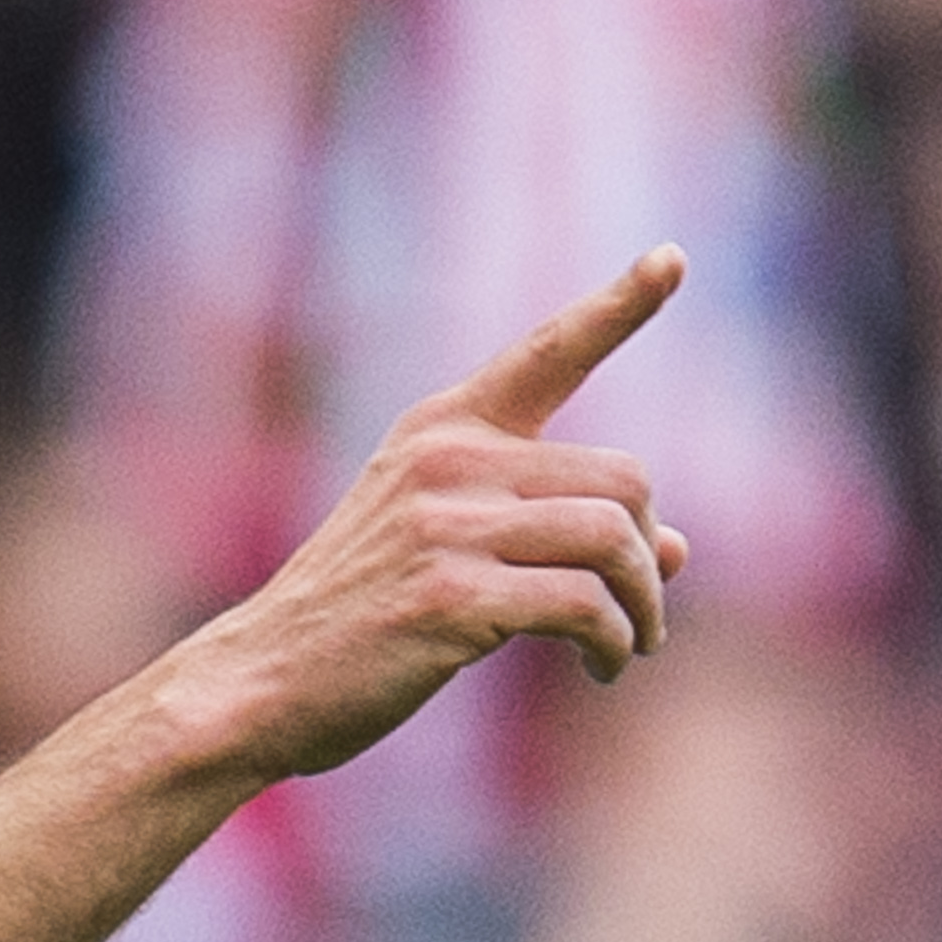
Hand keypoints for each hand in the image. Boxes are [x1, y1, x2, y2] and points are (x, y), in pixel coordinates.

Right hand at [176, 249, 695, 782]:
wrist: (258, 681)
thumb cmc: (358, 620)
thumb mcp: (449, 550)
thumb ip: (554, 534)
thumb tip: (682, 550)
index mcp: (442, 429)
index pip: (547, 353)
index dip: (618, 305)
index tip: (671, 259)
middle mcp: (448, 460)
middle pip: (622, 477)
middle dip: (650, 552)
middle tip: (644, 611)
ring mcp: (446, 527)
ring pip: (614, 539)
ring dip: (644, 605)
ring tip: (633, 646)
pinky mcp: (450, 598)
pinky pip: (583, 606)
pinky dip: (613, 643)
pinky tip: (604, 669)